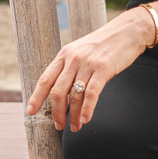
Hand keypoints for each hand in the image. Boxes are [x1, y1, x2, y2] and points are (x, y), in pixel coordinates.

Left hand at [27, 15, 146, 131]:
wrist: (126, 31)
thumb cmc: (103, 45)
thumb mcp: (80, 51)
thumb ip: (69, 68)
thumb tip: (61, 92)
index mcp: (64, 54)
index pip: (45, 79)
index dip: (36, 96)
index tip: (31, 111)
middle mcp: (72, 59)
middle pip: (58, 91)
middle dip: (57, 112)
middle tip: (59, 126)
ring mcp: (87, 64)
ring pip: (74, 95)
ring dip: (73, 115)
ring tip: (75, 127)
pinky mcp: (103, 69)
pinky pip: (91, 94)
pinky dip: (87, 110)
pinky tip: (85, 120)